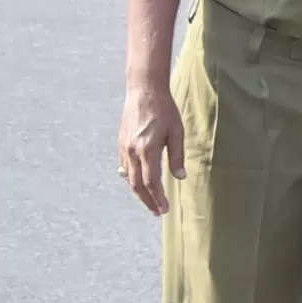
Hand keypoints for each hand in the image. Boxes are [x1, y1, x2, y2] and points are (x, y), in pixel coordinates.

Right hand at [119, 77, 185, 213]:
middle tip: (158, 211)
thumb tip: (180, 177)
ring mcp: (124, 148)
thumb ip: (177, 156)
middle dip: (148, 200)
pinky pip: (125, 167)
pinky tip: (140, 182)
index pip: (151, 182)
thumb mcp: (177, 132)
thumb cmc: (164, 110)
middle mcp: (132, 152)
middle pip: (137, 185)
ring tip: (151, 200)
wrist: (143, 91)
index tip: (164, 209)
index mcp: (147, 150)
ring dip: (139, 191)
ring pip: (129, 178)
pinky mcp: (121, 144)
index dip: (157, 198)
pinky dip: (132, 178)